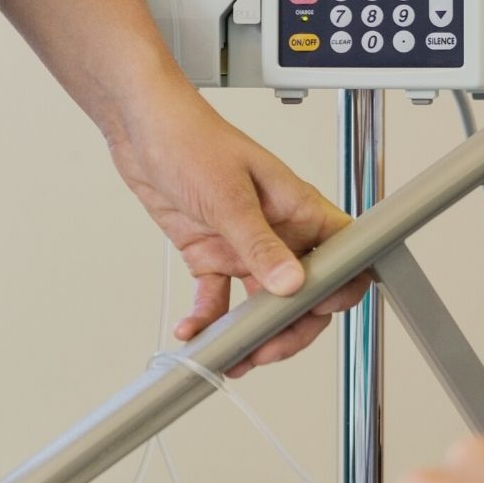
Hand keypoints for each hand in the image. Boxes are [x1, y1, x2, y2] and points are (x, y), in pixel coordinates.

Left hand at [105, 90, 367, 376]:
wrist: (140, 127)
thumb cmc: (190, 137)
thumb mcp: (228, 194)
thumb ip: (259, 244)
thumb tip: (291, 283)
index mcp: (299, 208)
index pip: (343, 256)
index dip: (340, 289)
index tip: (318, 314)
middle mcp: (279, 231)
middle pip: (304, 294)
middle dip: (289, 328)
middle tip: (264, 350)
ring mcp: (245, 245)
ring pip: (263, 304)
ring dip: (250, 334)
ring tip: (231, 355)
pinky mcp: (212, 253)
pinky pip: (218, 298)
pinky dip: (208, 319)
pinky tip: (194, 331)